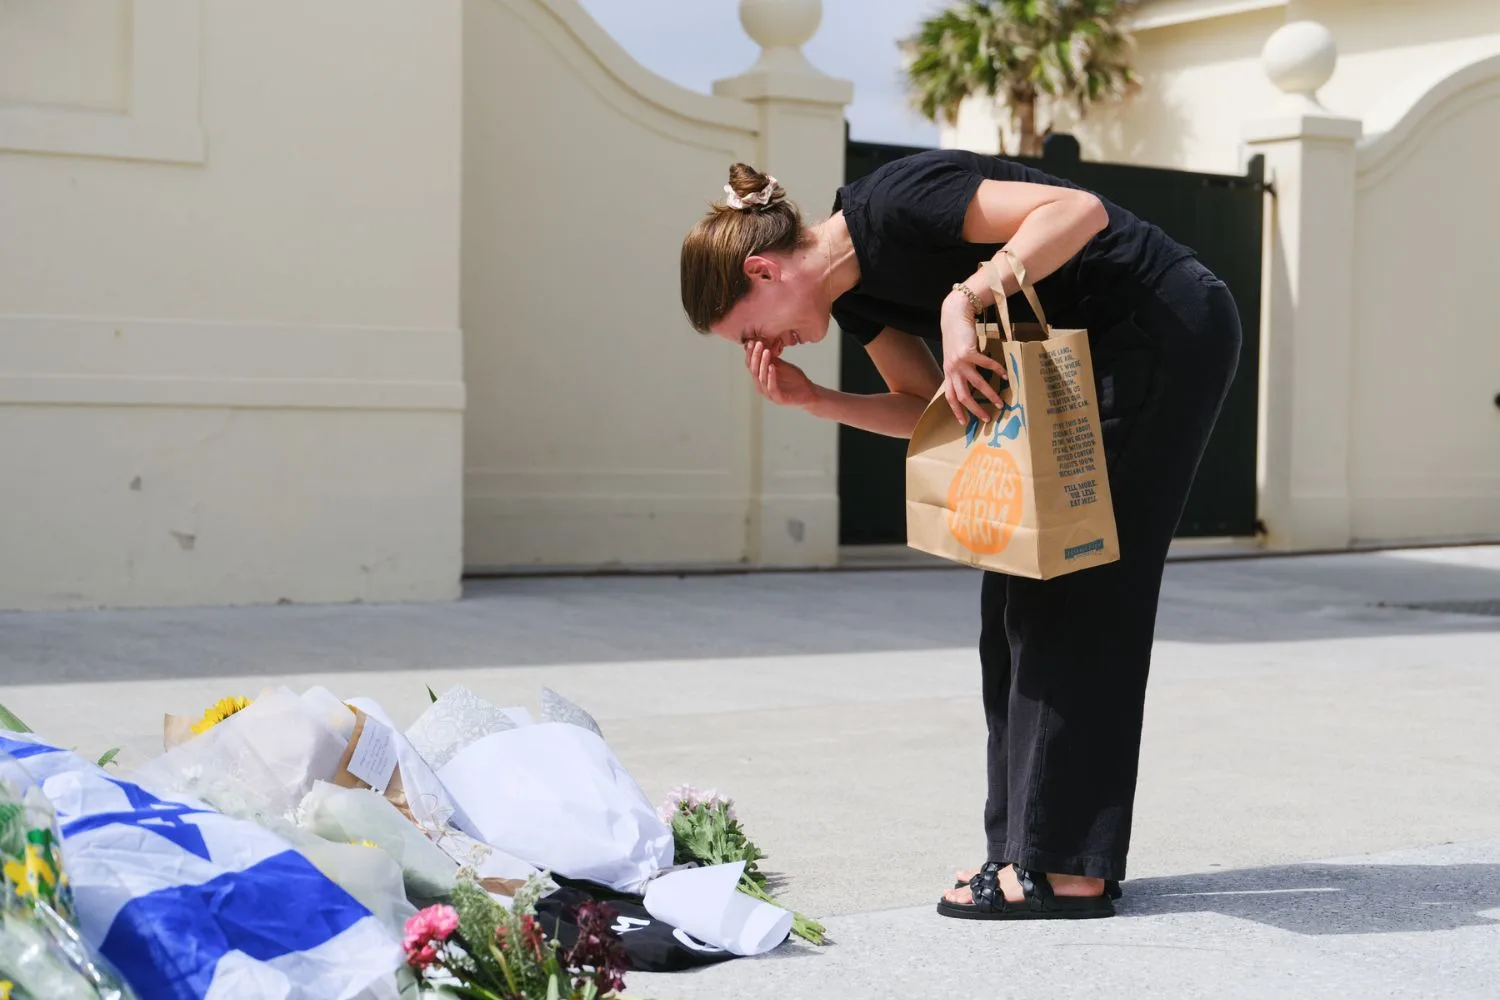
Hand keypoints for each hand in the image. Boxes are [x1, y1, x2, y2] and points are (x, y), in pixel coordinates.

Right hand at [746, 341, 818, 408]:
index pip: (751, 365)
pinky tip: (772, 366)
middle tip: (758, 344)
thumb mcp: (780, 365)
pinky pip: (771, 387)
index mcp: (760, 379)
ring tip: (766, 352)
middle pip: (754, 371)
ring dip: (763, 363)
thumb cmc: (794, 379)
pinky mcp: (779, 399)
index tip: (752, 341)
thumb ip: (770, 358)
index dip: (750, 354)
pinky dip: (771, 376)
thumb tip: (760, 343)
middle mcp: (762, 387)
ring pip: (761, 378)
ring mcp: (769, 394)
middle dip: (755, 356)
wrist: (808, 392)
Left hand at [939, 292, 1005, 424]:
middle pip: (963, 395)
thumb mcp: (955, 357)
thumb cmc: (957, 337)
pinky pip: (985, 364)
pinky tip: (1005, 375)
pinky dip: (996, 370)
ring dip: (989, 394)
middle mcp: (952, 370)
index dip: (956, 410)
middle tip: (987, 418)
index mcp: (949, 373)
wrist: (954, 316)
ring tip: (1000, 402)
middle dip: (975, 409)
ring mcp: (959, 361)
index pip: (950, 397)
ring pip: (976, 383)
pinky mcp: (968, 351)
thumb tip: (971, 383)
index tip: (964, 422)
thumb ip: (961, 370)